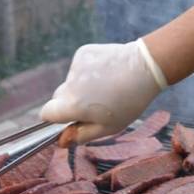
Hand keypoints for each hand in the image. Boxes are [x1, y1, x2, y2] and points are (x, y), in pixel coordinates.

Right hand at [39, 39, 167, 143]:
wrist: (146, 67)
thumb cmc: (130, 102)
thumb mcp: (108, 128)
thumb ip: (81, 135)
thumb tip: (61, 140)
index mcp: (72, 105)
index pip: (46, 113)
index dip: (55, 118)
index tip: (69, 118)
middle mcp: (69, 84)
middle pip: (59, 97)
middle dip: (71, 102)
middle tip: (96, 103)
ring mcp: (76, 66)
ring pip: (71, 81)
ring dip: (83, 85)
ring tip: (108, 86)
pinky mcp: (83, 52)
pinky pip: (80, 66)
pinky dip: (88, 70)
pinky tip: (108, 71)